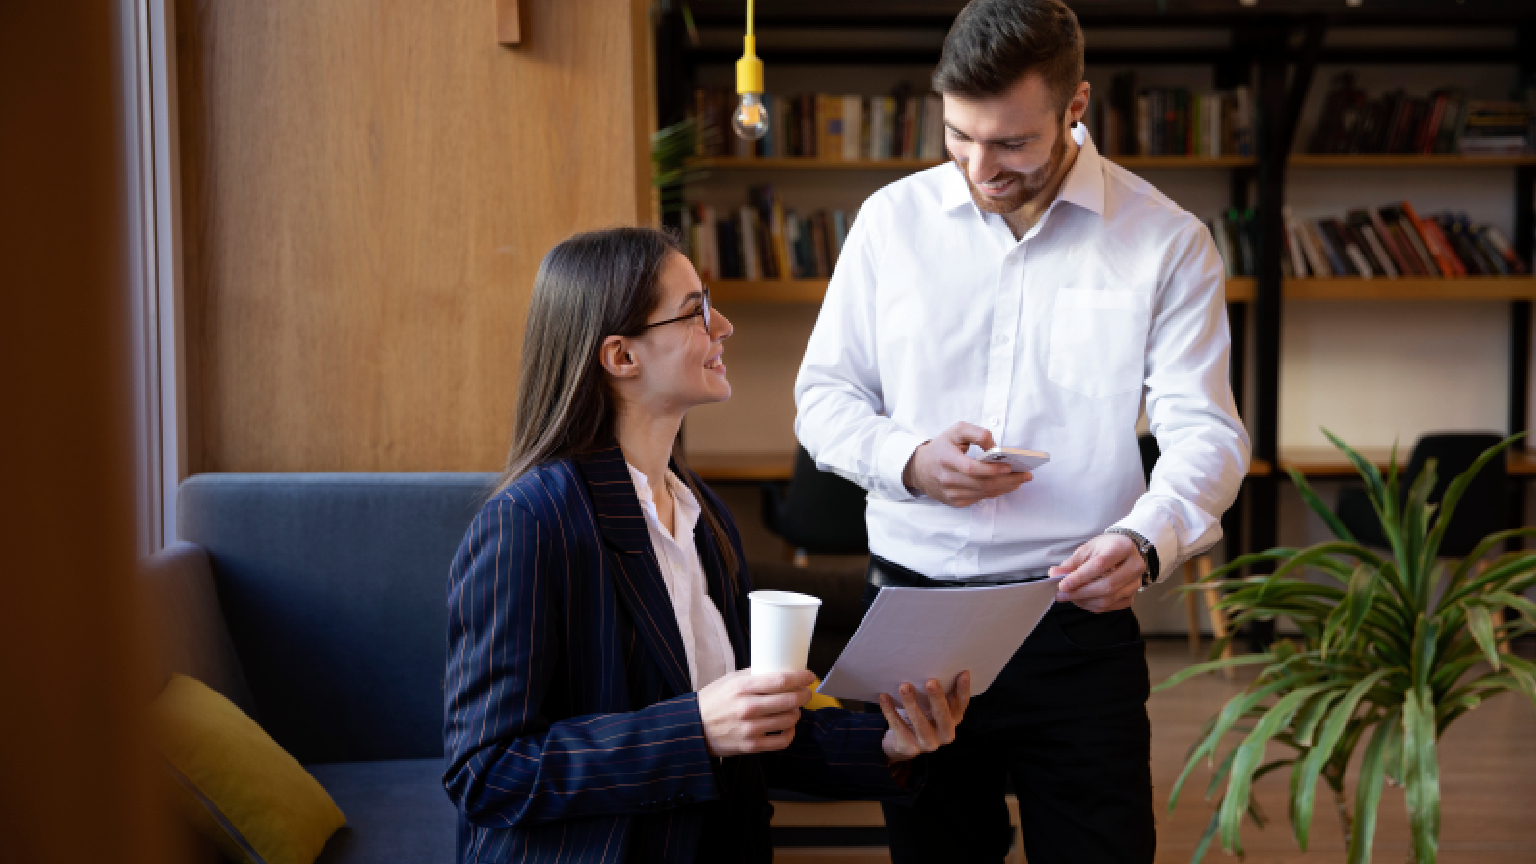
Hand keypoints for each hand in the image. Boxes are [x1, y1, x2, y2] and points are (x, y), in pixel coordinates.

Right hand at [697, 669, 813, 756]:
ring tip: (793, 708)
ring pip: (789, 720)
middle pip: (789, 700)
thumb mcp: (729, 680)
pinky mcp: (752, 746)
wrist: (694, 728)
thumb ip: (753, 675)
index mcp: (741, 687)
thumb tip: (780, 670)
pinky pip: (782, 740)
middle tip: (806, 692)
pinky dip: (790, 733)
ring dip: (796, 712)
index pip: (780, 681)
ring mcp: (750, 728)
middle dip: (804, 695)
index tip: (809, 676)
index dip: (800, 678)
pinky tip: (787, 727)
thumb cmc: (714, 701)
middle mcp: (747, 708)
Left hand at [879, 671, 970, 762]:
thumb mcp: (932, 707)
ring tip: (904, 686)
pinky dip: (890, 711)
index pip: (961, 705)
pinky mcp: (910, 748)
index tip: (963, 673)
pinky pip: (899, 728)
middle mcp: (944, 734)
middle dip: (937, 698)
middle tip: (931, 682)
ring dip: (911, 704)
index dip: (963, 690)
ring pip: (920, 724)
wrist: (903, 745)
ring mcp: (928, 744)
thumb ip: (937, 693)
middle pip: (943, 716)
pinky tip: (885, 696)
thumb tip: (935, 663)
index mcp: (953, 721)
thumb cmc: (921, 717)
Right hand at [901, 423, 1031, 507]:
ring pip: (983, 493)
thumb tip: (995, 448)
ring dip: (1005, 487)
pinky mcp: (954, 502)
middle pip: (982, 484)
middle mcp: (947, 479)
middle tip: (1025, 475)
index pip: (970, 468)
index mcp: (946, 459)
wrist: (920, 468)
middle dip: (1008, 480)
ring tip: (1021, 480)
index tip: (1009, 467)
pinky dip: (995, 492)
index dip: (991, 470)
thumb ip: (977, 433)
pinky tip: (1006, 485)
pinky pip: (979, 499)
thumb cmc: (941, 447)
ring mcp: (950, 493)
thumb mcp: (956, 431)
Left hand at [1050, 534, 1145, 613]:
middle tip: (1061, 594)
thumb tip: (1055, 574)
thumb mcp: (1088, 548)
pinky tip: (1081, 600)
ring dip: (1084, 601)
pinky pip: (1110, 606)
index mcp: (1123, 548)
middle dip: (1080, 592)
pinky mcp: (1132, 596)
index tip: (1062, 584)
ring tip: (1068, 597)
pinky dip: (1092, 606)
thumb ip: (1072, 562)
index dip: (1079, 577)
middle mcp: (1135, 566)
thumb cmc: (1105, 548)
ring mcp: (1135, 583)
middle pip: (1106, 585)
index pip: (1100, 565)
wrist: (1125, 551)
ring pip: (1108, 599)